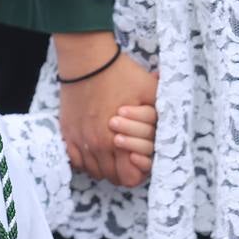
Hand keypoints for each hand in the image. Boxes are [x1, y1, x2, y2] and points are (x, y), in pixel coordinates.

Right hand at [55, 31, 157, 186]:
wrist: (88, 59)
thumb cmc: (121, 74)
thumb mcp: (150, 92)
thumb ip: (161, 113)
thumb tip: (171, 123)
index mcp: (118, 141)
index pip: (129, 178)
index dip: (138, 172)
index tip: (140, 161)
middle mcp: (97, 146)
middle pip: (111, 177)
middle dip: (122, 171)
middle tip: (128, 157)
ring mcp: (80, 140)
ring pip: (93, 171)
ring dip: (104, 166)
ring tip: (112, 152)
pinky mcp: (67, 132)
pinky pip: (75, 160)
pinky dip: (85, 159)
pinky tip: (94, 148)